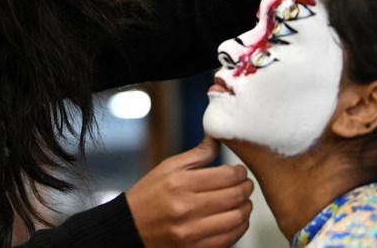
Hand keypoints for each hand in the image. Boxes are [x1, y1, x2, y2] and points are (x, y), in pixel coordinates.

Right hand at [125, 137, 252, 247]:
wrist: (130, 227)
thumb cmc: (148, 195)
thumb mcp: (167, 168)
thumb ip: (196, 155)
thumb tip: (216, 138)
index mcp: (179, 183)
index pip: (225, 176)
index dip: (240, 172)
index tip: (240, 171)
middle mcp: (186, 208)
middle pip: (234, 196)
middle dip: (246, 188)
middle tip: (246, 184)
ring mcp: (191, 231)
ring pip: (236, 218)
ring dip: (246, 208)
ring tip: (243, 201)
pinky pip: (229, 238)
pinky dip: (239, 227)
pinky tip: (236, 218)